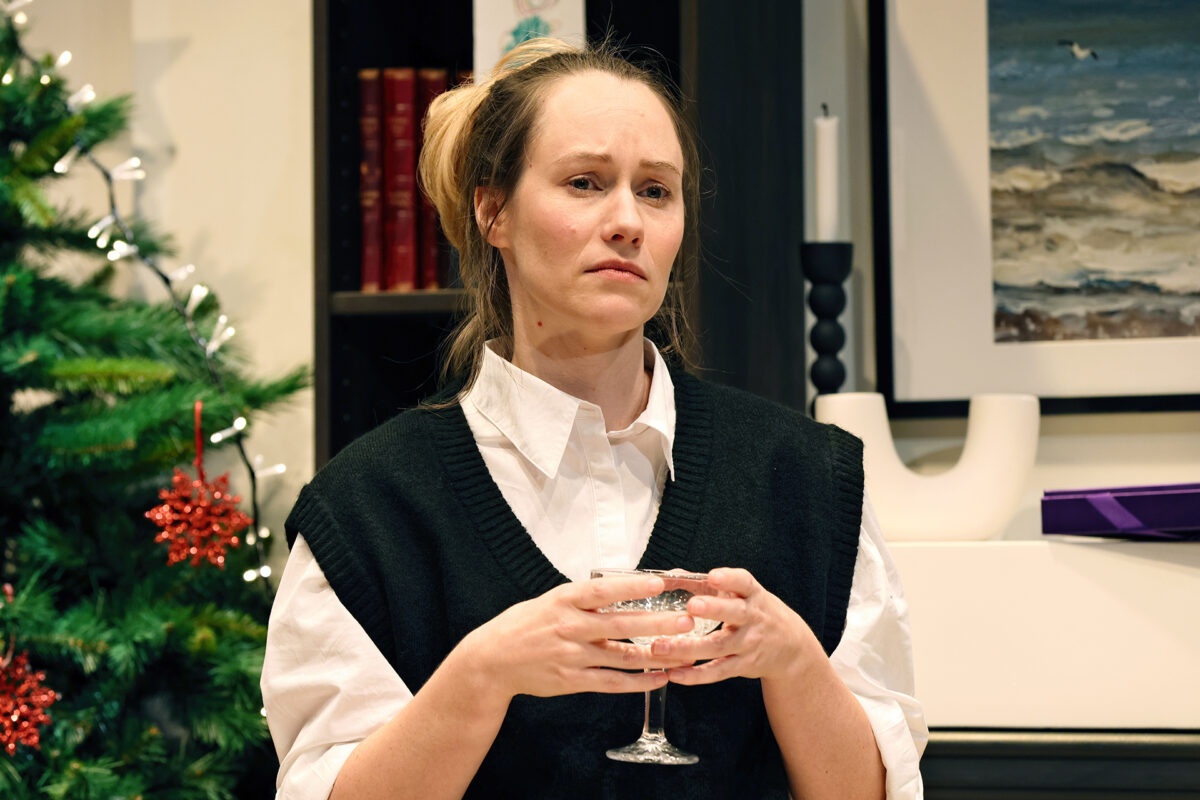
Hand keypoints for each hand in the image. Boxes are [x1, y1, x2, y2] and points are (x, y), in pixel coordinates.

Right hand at [454, 574, 695, 702]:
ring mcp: (571, 657)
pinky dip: (639, 682)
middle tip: (687, 620)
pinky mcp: (572, 681)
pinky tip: (660, 677)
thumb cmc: (524, 625)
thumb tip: (622, 589)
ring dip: (657, 655)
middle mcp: (568, 627)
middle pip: (620, 625)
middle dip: (658, 624)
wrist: (492, 661)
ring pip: (623, 656)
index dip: (631, 588)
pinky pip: (612, 682)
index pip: (602, 592)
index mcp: (563, 601)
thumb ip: (583, 599)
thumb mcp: (549, 600)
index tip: (658, 585)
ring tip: (685, 651)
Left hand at [653, 567, 824, 685]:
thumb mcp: (746, 594)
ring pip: (718, 647)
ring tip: (662, 646)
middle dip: (714, 609)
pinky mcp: (742, 666)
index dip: (729, 579)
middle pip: (734, 613)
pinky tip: (675, 674)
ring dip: (688, 648)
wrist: (791, 647)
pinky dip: (695, 675)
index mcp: (754, 595)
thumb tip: (671, 575)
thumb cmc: (757, 613)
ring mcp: (749, 644)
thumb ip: (711, 585)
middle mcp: (754, 618)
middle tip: (692, 605)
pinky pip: (717, 671)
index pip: (744, 583)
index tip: (713, 576)